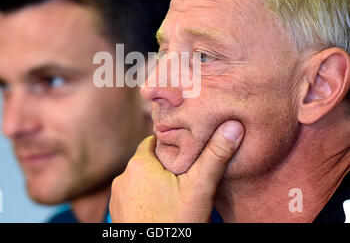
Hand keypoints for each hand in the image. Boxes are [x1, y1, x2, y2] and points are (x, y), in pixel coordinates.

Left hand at [109, 120, 243, 221]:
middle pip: (148, 161)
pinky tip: (162, 208)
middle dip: (165, 166)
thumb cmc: (175, 223)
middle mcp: (123, 177)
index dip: (171, 145)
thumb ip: (215, 156)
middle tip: (185, 175)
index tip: (186, 152)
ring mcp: (117, 197)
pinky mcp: (118, 213)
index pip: (154, 141)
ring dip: (154, 183)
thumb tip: (233, 126)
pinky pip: (134, 197)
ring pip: (141, 180)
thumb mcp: (199, 188)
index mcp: (139, 164)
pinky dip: (146, 199)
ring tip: (175, 194)